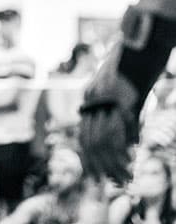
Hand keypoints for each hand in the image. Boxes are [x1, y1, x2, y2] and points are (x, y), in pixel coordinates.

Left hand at [78, 43, 139, 182]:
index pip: (84, 135)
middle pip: (91, 141)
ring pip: (104, 141)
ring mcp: (108, 99)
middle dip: (98, 166)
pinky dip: (124, 151)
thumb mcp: (119, 87)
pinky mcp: (125, 100)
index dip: (88, 159)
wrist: (139, 41)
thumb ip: (119, 112)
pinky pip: (121, 131)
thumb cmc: (132, 63)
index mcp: (90, 96)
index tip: (95, 176)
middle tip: (108, 183)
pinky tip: (130, 163)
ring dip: (112, 164)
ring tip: (122, 180)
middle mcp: (94, 98)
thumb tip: (130, 143)